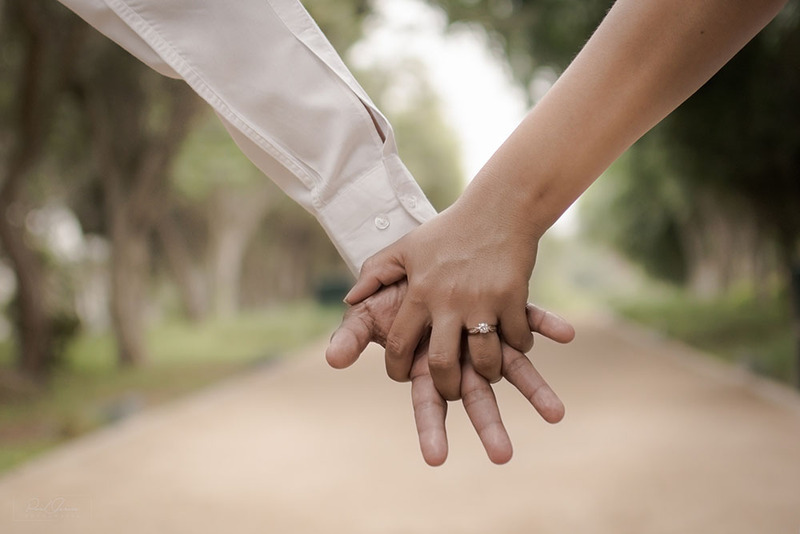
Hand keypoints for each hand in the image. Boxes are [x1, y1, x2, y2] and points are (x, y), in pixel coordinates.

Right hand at [327, 281, 573, 464]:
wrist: (424, 257)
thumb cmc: (394, 291)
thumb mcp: (370, 311)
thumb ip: (352, 335)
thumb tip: (331, 359)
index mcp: (428, 362)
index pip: (428, 401)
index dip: (430, 429)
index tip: (435, 458)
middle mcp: (462, 356)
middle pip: (475, 396)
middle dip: (489, 425)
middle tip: (502, 455)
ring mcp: (486, 335)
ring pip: (512, 367)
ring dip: (534, 389)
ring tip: (556, 413)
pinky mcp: (506, 309)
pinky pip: (529, 319)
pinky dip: (547, 326)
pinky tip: (567, 334)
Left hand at [344, 194, 540, 399]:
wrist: (497, 208)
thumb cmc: (448, 231)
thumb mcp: (406, 247)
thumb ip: (375, 273)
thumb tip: (349, 300)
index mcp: (419, 293)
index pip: (399, 345)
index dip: (398, 368)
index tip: (405, 376)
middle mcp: (448, 301)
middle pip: (442, 364)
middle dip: (446, 387)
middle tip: (452, 389)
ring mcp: (482, 300)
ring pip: (483, 359)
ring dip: (486, 372)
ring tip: (486, 370)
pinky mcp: (513, 296)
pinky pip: (516, 338)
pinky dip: (518, 346)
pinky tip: (514, 343)